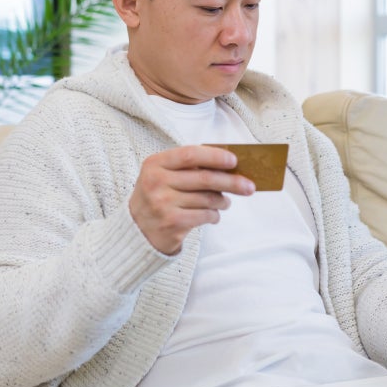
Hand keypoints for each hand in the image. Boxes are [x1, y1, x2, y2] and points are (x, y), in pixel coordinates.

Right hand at [129, 145, 255, 254]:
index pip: (190, 154)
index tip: (234, 161)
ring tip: (226, 202)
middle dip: (232, 182)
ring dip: (223, 201)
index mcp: (155, 164)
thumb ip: (188, 168)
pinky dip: (214, 216)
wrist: (136, 231)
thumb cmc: (157, 197)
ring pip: (207, 199)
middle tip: (249, 186)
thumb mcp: (162, 175)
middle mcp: (156, 182)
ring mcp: (163, 203)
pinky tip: (213, 215)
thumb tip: (228, 166)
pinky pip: (205, 216)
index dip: (215, 156)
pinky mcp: (171, 223)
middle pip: (204, 178)